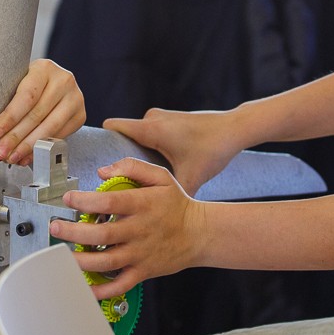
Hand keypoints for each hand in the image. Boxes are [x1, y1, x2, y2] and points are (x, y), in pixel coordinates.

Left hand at [0, 59, 85, 164]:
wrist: (53, 84)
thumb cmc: (30, 84)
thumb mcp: (19, 82)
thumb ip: (8, 98)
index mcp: (44, 68)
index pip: (27, 96)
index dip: (11, 116)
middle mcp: (63, 81)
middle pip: (37, 114)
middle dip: (16, 137)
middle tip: (2, 150)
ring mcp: (75, 98)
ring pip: (49, 128)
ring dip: (28, 146)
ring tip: (13, 156)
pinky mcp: (80, 115)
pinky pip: (59, 136)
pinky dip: (41, 148)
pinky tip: (28, 154)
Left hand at [48, 158, 204, 299]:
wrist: (200, 234)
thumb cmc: (176, 205)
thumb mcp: (160, 176)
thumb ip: (131, 167)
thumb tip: (102, 171)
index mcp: (142, 205)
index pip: (109, 202)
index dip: (85, 201)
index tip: (69, 198)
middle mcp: (139, 230)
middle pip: (102, 235)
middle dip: (73, 232)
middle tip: (56, 228)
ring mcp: (140, 253)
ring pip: (106, 261)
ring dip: (80, 261)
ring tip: (61, 256)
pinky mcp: (143, 271)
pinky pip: (119, 285)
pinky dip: (100, 290)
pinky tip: (84, 287)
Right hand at [103, 108, 240, 196]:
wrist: (235, 129)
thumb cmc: (212, 149)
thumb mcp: (190, 178)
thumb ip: (171, 197)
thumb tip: (154, 217)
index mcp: (151, 128)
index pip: (112, 126)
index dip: (101, 144)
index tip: (98, 165)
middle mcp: (153, 118)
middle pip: (123, 135)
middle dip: (120, 156)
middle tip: (117, 180)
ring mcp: (162, 117)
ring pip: (138, 135)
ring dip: (137, 153)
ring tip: (138, 176)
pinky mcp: (171, 120)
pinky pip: (151, 133)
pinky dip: (150, 148)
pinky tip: (158, 166)